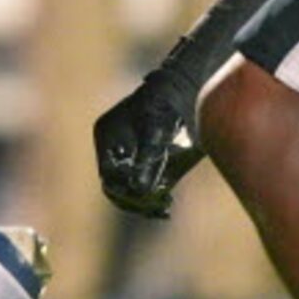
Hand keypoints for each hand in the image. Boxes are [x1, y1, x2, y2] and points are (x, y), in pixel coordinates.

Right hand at [93, 70, 204, 218]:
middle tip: (158, 209)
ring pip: (128, 186)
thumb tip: (139, 191)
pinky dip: (152, 194)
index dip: (126, 192)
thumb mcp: (157, 132)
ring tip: (164, 209)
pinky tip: (166, 203)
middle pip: (116, 183)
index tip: (147, 200)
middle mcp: (113, 145)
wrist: (191, 89)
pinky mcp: (144, 155)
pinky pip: (142, 181)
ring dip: (144, 200)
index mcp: (107, 135)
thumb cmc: (171, 105)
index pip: (109, 174)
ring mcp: (128, 151)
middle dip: (135, 199)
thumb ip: (147, 161)